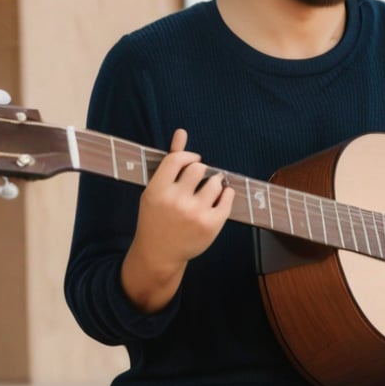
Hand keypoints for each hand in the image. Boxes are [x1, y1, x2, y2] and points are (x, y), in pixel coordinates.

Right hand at [121, 128, 234, 311]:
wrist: (160, 253)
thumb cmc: (157, 217)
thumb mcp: (156, 190)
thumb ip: (171, 161)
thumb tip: (182, 132)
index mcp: (158, 190)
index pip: (178, 159)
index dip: (188, 156)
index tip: (193, 162)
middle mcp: (176, 201)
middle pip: (198, 168)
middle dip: (201, 170)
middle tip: (199, 180)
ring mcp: (195, 214)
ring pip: (215, 182)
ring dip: (215, 182)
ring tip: (209, 191)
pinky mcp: (211, 225)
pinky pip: (228, 198)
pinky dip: (227, 194)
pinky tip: (220, 198)